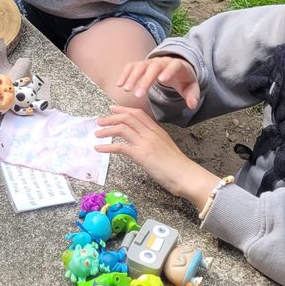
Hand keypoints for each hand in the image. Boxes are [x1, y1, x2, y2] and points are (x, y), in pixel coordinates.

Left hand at [95, 105, 219, 204]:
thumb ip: (154, 142)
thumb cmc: (178, 167)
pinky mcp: (142, 155)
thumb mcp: (166, 148)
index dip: (123, 110)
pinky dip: (107, 146)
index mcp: (157, 130)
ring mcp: (146, 143)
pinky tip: (99, 148)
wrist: (187, 176)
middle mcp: (151, 133)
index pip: (138, 114)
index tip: (113, 109)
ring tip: (97, 134)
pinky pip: (120, 146)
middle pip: (127, 118)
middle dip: (111, 117)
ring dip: (107, 130)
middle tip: (99, 121)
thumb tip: (142, 144)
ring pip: (122, 128)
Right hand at [117, 57, 200, 108]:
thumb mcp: (191, 87)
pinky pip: (131, 66)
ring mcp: (150, 61)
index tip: (162, 80)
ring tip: (126, 90)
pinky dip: (125, 74)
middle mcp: (162, 61)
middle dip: (145, 80)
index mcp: (177, 65)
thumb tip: (192, 105)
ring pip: (140, 66)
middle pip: (153, 67)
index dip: (168, 71)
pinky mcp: (141, 64)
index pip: (173, 66)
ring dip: (132, 77)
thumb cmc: (184, 80)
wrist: (177, 68)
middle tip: (138, 94)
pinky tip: (119, 84)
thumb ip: (192, 96)